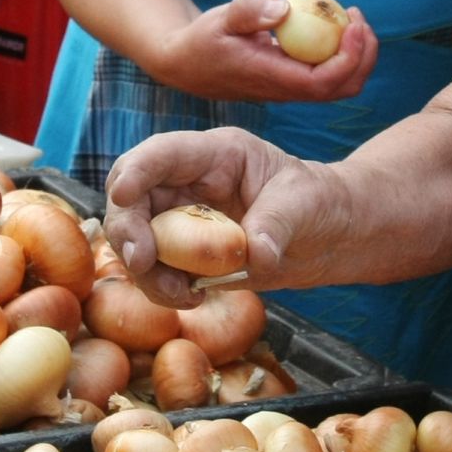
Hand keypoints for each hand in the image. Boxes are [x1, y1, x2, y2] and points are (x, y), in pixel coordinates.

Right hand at [104, 127, 353, 306]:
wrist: (329, 236)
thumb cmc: (318, 202)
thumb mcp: (303, 204)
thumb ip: (276, 225)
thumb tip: (255, 255)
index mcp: (215, 155)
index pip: (164, 153)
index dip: (137, 170)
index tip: (122, 195)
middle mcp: (188, 183)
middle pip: (133, 195)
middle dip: (128, 228)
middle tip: (143, 261)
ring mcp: (183, 219)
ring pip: (137, 237)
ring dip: (146, 270)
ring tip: (182, 294)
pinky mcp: (185, 254)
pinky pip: (156, 270)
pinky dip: (162, 288)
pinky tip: (191, 298)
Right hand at [151, 0, 378, 104]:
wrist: (188, 66)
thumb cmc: (203, 40)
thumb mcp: (218, 19)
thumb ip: (249, 11)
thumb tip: (284, 8)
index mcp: (272, 80)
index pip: (323, 82)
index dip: (349, 57)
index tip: (353, 25)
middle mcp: (287, 91)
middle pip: (344, 87)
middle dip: (364, 56)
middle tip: (357, 18)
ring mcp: (293, 90)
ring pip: (341, 84)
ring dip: (357, 54)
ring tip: (349, 19)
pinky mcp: (294, 82)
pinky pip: (330, 74)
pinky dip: (342, 52)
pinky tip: (331, 26)